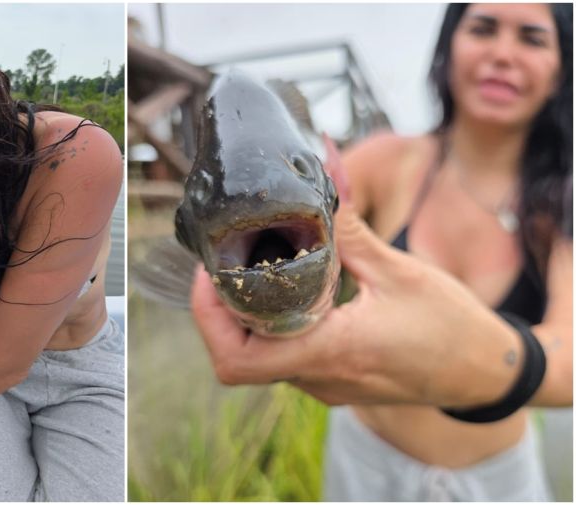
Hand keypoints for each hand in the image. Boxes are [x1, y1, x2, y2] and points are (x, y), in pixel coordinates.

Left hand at [192, 141, 522, 407]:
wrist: (488, 374)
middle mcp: (317, 377)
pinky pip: (287, 356)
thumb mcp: (397, 269)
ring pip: (261, 354)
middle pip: (238, 353)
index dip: (208, 317)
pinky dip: (277, 324)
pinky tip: (292, 288)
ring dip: (249, 314)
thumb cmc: (451, 326)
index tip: (212, 271)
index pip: (235, 359)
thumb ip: (348, 223)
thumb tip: (323, 160)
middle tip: (228, 260)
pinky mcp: (332, 382)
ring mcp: (324, 385)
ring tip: (257, 265)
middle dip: (222, 308)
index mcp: (329, 352)